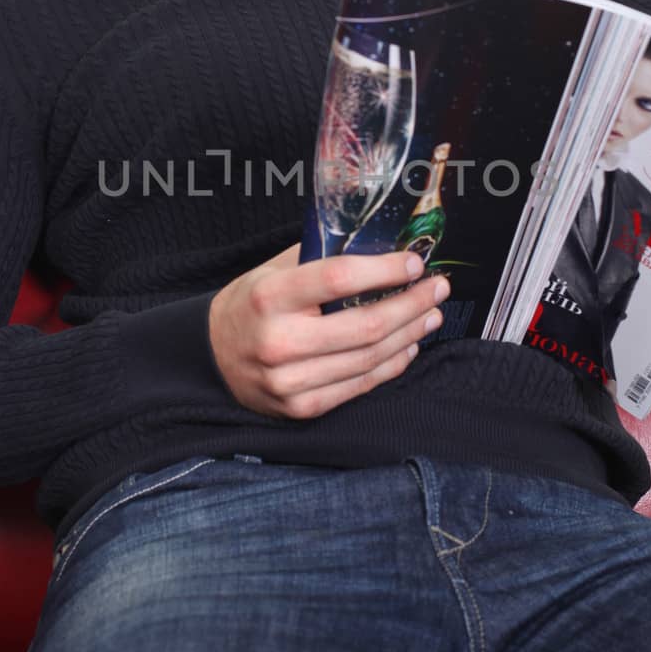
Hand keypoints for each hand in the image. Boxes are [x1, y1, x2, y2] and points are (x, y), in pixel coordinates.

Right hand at [208, 244, 449, 419]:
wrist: (213, 359)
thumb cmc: (250, 306)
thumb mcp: (272, 271)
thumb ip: (318, 257)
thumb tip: (378, 242)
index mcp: (269, 298)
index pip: (339, 279)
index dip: (385, 270)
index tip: (413, 264)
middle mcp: (279, 342)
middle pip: (365, 326)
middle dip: (412, 305)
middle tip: (437, 288)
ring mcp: (290, 382)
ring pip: (369, 359)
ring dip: (410, 335)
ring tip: (430, 314)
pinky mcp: (302, 408)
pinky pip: (360, 386)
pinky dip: (391, 364)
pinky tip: (408, 345)